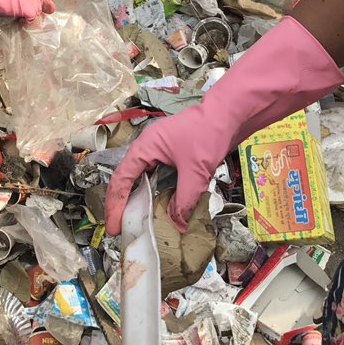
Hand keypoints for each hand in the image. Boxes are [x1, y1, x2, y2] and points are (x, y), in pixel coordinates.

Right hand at [105, 103, 218, 235]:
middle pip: (127, 180)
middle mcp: (147, 149)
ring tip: (138, 224)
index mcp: (144, 148)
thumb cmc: (208, 135)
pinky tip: (162, 208)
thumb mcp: (195, 172)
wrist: (228, 113)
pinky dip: (156, 194)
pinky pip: (157, 177)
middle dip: (123, 206)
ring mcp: (159, 151)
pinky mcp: (172, 155)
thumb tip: (179, 226)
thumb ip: (185, 200)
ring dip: (139, 200)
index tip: (115, 229)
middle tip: (123, 230)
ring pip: (142, 179)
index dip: (115, 206)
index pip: (121, 181)